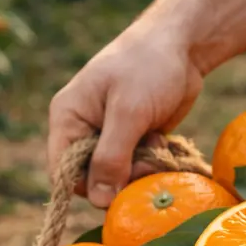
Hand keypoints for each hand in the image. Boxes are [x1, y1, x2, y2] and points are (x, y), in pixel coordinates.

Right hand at [48, 16, 201, 208]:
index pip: (62, 172)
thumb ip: (112, 157)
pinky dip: (152, 163)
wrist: (183, 45)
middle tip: (145, 164)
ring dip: (140, 171)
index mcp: (68, 119)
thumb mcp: (129, 112)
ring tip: (156, 147)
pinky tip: (162, 143)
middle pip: (93, 179)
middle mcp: (84, 130)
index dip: (86, 188)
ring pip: (119, 177)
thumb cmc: (148, 67)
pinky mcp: (133, 140)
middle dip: (120, 179)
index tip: (116, 190)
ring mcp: (110, 136)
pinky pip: (137, 168)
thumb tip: (100, 201)